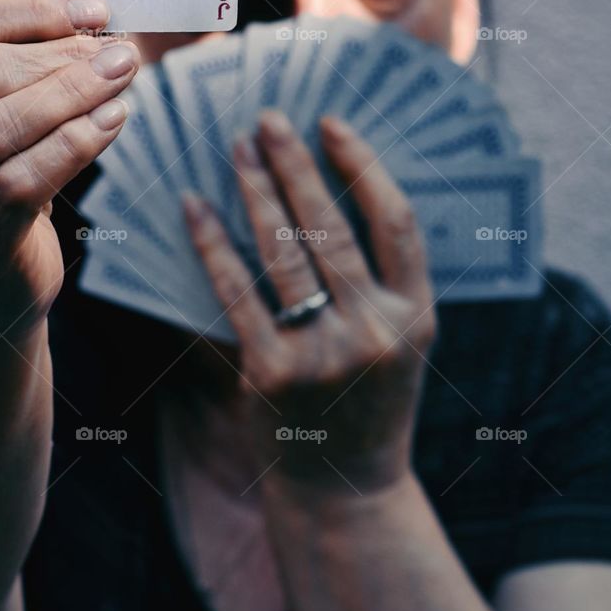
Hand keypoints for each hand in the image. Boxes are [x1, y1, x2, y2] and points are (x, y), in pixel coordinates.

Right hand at [0, 0, 139, 333]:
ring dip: (71, 93)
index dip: (29, 12)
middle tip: (117, 50)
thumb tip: (93, 21)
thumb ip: (17, 66)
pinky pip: (23, 182)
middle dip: (58, 54)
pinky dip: (74, 144)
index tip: (92, 9)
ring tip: (122, 77)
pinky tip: (113, 120)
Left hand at [182, 110, 436, 492]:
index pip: (395, 221)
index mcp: (416, 315)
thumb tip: (334, 188)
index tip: (331, 123)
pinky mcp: (272, 373)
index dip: (363, 165)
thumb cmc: (369, 403)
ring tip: (236, 147)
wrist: (343, 492)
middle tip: (268, 118)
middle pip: (332, 227)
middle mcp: (375, 330)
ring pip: (284, 251)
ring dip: (255, 190)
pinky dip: (212, 243)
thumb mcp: (402, 343)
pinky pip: (236, 292)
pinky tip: (194, 205)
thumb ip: (383, 280)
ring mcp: (323, 354)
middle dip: (296, 163)